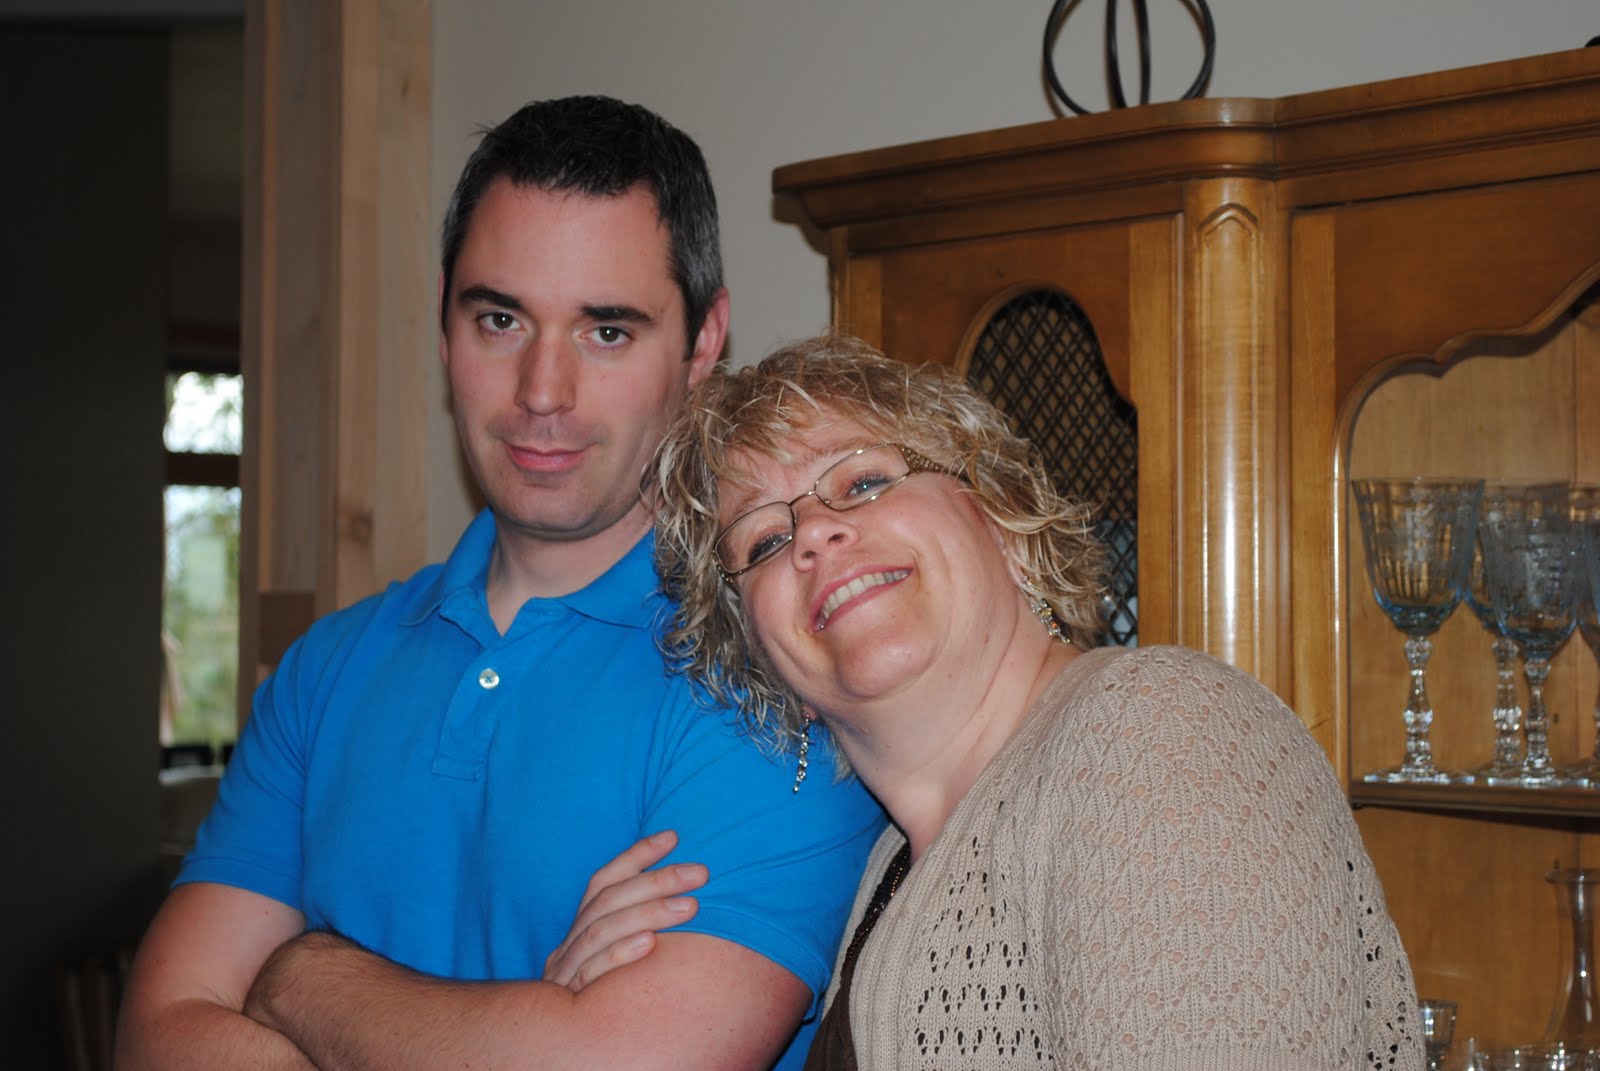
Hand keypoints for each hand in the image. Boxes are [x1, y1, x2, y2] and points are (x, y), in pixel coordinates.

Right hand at [543, 830, 708, 992]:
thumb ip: (635, 931)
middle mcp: (567, 946)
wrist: (556, 1053)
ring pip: (602, 931)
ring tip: (692, 906)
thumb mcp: (613, 960)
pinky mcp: (567, 1002)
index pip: (603, 881)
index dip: (636, 855)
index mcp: (579, 930)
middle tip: (701, 872)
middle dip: (657, 880)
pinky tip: (650, 944)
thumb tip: (683, 892)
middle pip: (608, 901)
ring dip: (649, 913)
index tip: (673, 835)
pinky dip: (620, 955)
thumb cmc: (602, 1004)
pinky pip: (592, 974)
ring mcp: (564, 973)